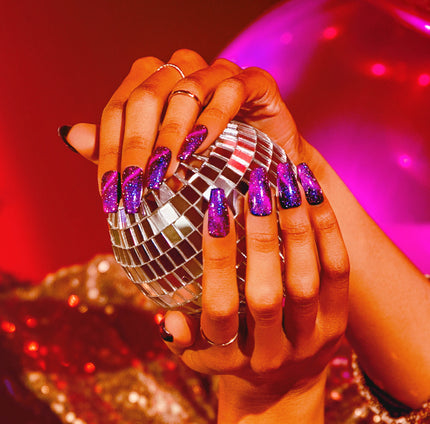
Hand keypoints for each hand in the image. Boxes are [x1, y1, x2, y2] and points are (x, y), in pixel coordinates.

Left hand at [62, 49, 309, 212]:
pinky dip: (213, 116)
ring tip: (163, 171)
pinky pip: (231, 89)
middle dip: (136, 146)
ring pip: (185, 89)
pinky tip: (201, 146)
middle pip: (145, 96)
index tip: (109, 194)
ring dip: (170, 133)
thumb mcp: (159, 163)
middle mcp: (182, 72)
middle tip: (135, 187)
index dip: (108, 151)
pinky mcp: (253, 82)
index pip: (118, 110)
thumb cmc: (209, 167)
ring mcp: (218, 74)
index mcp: (154, 86)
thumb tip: (70, 135)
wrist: (263, 170)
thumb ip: (117, 146)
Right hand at [159, 165, 348, 423]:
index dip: (216, 259)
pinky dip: (327, 231)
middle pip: (267, 294)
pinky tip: (313, 195)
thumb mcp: (200, 355)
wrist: (284, 385)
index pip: (220, 307)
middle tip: (256, 187)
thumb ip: (182, 336)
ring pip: (307, 280)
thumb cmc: (233, 357)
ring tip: (287, 182)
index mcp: (229, 358)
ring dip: (297, 227)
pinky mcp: (338, 324)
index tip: (214, 207)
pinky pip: (338, 273)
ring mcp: (310, 339)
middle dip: (261, 237)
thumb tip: (168, 317)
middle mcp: (271, 352)